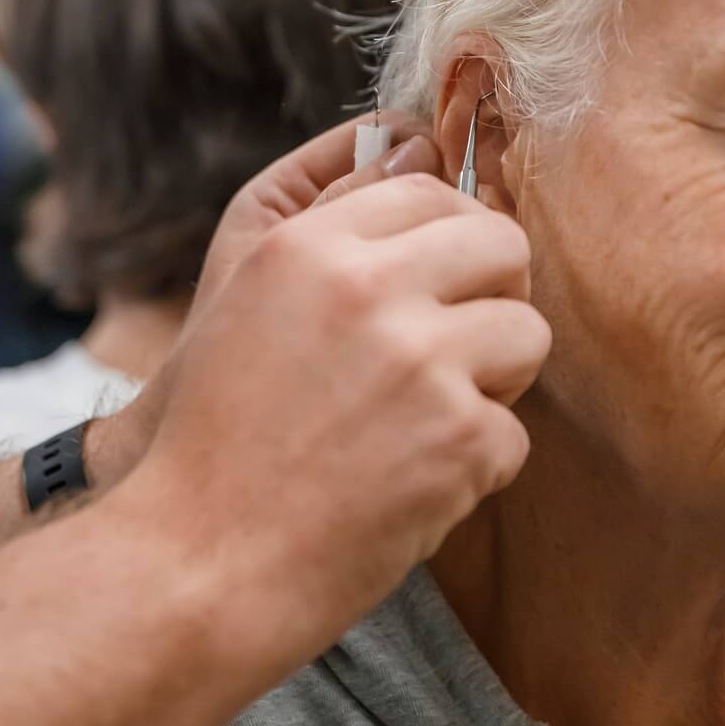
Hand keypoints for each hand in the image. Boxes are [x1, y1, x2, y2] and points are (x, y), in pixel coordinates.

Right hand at [111, 119, 548, 664]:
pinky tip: (408, 488)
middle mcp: (367, 289)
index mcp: (308, 246)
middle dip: (495, 294)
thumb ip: (329, 244)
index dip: (452, 238)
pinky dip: (472, 471)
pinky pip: (513, 435)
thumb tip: (418, 164)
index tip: (444, 282)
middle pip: (503, 245)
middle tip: (460, 348)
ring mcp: (420, 362)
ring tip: (431, 423)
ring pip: (528, 334)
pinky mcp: (460, 439)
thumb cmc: (216, 441)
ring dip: (495, 382)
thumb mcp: (245, 304)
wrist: (197, 560)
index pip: (429, 193)